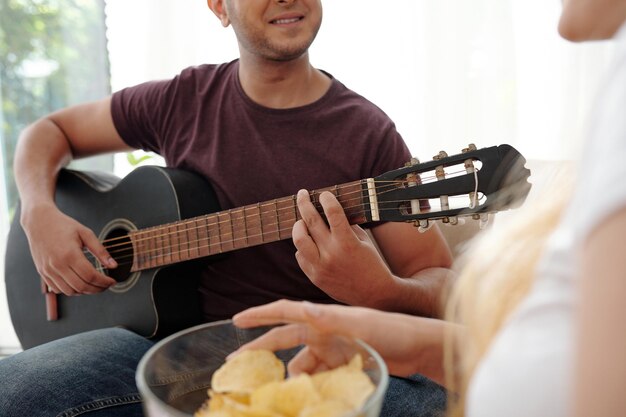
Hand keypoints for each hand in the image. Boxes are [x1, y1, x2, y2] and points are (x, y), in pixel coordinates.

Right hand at [21, 204, 116, 294]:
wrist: (39, 222)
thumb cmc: (64, 226)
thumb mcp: (86, 233)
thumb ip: (101, 251)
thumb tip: (114, 265)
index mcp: (70, 254)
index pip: (90, 276)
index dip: (104, 282)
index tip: (112, 281)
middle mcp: (57, 265)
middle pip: (81, 286)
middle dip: (97, 289)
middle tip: (106, 285)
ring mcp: (48, 270)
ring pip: (70, 291)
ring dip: (85, 292)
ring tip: (95, 285)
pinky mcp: (43, 273)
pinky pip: (58, 289)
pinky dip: (71, 290)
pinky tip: (80, 284)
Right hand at [232, 300, 447, 381]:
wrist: (417, 347)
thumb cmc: (391, 329)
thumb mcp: (360, 323)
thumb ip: (331, 318)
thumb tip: (302, 309)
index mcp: (322, 317)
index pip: (284, 312)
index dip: (260, 316)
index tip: (237, 320)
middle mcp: (323, 331)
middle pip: (284, 341)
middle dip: (261, 350)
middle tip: (237, 364)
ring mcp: (332, 349)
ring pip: (301, 366)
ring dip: (292, 379)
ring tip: (282, 395)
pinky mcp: (342, 365)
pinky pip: (318, 378)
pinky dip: (311, 387)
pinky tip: (308, 398)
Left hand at [293, 189, 395, 306]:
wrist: (374, 294)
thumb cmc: (371, 263)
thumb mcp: (363, 241)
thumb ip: (347, 226)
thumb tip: (330, 211)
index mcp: (347, 242)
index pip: (333, 212)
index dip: (326, 199)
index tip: (324, 194)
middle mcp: (332, 253)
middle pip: (310, 221)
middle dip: (304, 203)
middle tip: (302, 194)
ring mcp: (321, 266)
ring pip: (299, 239)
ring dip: (298, 226)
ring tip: (301, 221)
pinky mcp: (315, 277)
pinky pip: (300, 256)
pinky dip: (302, 248)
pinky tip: (309, 244)